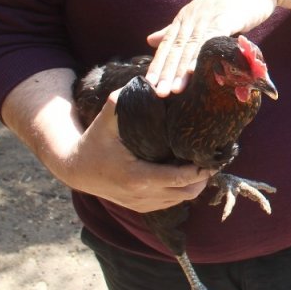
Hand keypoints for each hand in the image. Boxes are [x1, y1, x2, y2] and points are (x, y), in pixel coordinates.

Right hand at [65, 89, 210, 212]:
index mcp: (136, 176)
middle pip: (187, 192)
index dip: (201, 169)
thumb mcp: (105, 120)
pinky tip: (187, 173)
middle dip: (204, 177)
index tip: (215, 156)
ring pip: (180, 200)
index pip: (179, 178)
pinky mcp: (140, 206)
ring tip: (203, 163)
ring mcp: (141, 204)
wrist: (75, 169)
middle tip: (214, 157)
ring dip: (195, 184)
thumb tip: (147, 83)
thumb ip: (123, 101)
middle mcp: (141, 195)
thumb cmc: (94, 141)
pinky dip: (182, 190)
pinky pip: (170, 202)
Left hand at [145, 0, 279, 96]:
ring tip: (174, 89)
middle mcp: (192, 18)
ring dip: (181, 69)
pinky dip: (201, 55)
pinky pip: (210, 40)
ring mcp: (208, 18)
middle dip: (166, 72)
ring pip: (191, 47)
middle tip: (158, 93)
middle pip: (176, 49)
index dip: (157, 64)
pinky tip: (195, 71)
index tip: (148, 84)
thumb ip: (178, 30)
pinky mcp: (225, 19)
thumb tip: (150, 40)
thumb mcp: (202, 14)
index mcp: (185, 18)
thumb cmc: (232, 1)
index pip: (167, 44)